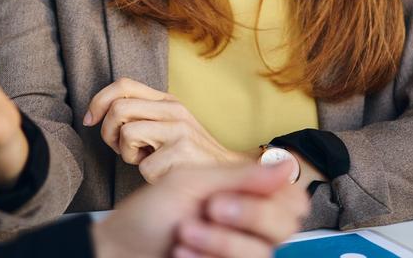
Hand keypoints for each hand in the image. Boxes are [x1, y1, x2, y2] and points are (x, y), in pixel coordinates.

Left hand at [85, 78, 249, 182]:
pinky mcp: (182, 153)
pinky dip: (147, 175)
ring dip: (127, 155)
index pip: (122, 84)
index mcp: (166, 99)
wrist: (225, 174)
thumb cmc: (186, 154)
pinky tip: (163, 173)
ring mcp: (179, 130)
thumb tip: (98, 114)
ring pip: (127, 134)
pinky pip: (143, 166)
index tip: (90, 120)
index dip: (98, 100)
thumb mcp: (165, 125)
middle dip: (108, 133)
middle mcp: (173, 109)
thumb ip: (139, 114)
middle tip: (119, 148)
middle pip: (118, 109)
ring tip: (146, 160)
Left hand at [92, 161, 308, 257]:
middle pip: (285, 227)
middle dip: (247, 216)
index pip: (293, 200)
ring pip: (262, 254)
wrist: (119, 248)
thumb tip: (287, 163)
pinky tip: (181, 252)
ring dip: (220, 241)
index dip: (274, 196)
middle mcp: (249, 228)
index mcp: (246, 197)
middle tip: (211, 208)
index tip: (233, 192)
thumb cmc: (150, 212)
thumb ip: (240, 176)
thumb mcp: (191, 182)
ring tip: (184, 233)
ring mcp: (237, 252)